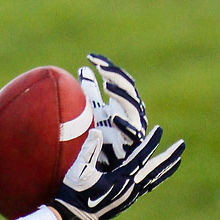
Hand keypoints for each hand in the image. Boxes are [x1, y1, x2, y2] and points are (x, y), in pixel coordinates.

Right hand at [52, 125, 184, 219]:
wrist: (74, 219)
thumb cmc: (75, 193)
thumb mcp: (79, 170)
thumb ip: (89, 150)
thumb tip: (97, 132)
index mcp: (120, 179)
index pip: (140, 157)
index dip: (150, 142)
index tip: (160, 130)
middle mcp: (129, 188)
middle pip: (154, 170)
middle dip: (168, 156)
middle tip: (182, 144)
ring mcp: (130, 196)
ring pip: (153, 180)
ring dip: (166, 168)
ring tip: (178, 159)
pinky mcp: (127, 201)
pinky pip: (147, 187)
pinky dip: (156, 179)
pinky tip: (160, 175)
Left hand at [78, 53, 147, 168]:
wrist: (109, 162)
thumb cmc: (104, 134)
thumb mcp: (95, 110)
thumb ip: (91, 91)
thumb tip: (84, 68)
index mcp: (123, 98)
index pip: (117, 77)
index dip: (106, 66)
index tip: (90, 57)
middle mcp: (132, 108)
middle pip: (127, 85)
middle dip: (115, 75)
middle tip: (100, 67)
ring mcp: (135, 123)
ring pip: (133, 104)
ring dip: (120, 94)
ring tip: (106, 85)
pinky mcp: (134, 141)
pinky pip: (132, 131)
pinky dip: (124, 124)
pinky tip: (113, 117)